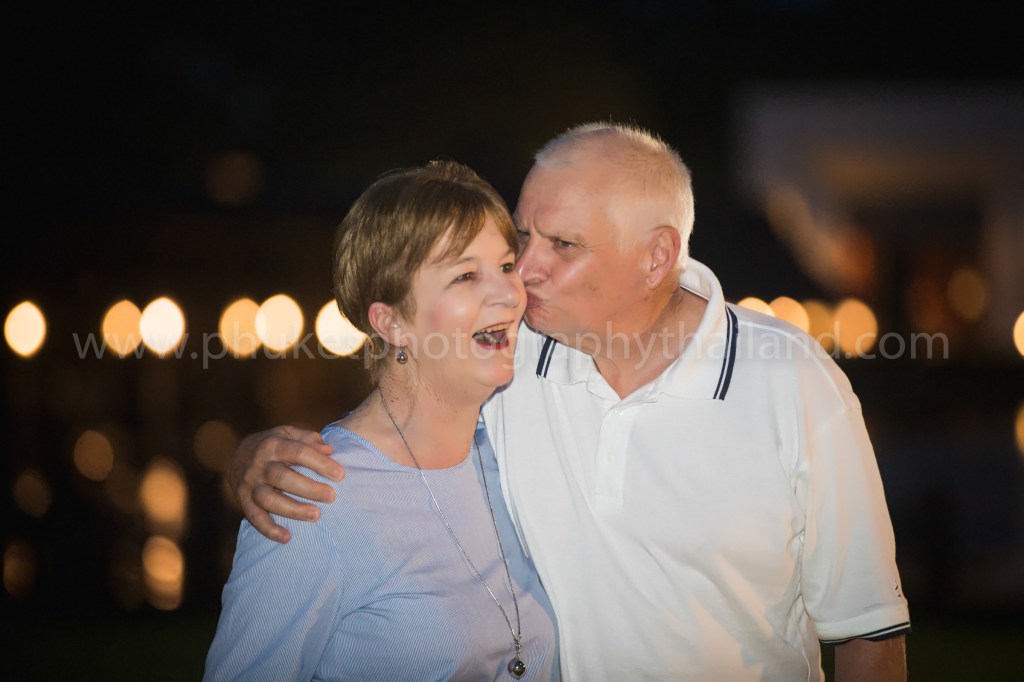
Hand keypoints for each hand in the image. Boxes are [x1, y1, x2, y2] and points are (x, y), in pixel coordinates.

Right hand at [228, 426, 343, 542]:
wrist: (237, 454)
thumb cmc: (273, 444)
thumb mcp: (288, 433)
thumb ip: (308, 439)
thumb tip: (329, 450)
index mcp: (273, 445)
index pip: (298, 452)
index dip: (320, 463)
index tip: (340, 475)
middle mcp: (259, 465)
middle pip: (283, 477)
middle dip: (308, 488)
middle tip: (331, 496)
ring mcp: (250, 484)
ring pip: (269, 500)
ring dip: (293, 510)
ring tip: (316, 515)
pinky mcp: (243, 501)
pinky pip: (254, 517)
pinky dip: (269, 530)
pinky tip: (287, 537)